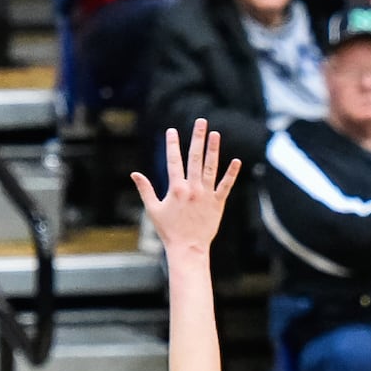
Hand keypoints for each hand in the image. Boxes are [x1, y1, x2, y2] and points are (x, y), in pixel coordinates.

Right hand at [131, 119, 240, 256]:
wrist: (188, 248)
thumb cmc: (169, 230)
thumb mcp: (153, 209)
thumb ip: (145, 189)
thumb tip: (134, 173)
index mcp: (176, 188)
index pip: (173, 161)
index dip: (172, 144)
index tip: (172, 130)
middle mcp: (192, 189)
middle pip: (194, 158)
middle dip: (197, 138)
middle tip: (201, 122)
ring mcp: (206, 195)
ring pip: (210, 168)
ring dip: (213, 150)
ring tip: (215, 134)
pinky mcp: (218, 203)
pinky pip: (225, 185)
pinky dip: (231, 173)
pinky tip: (236, 160)